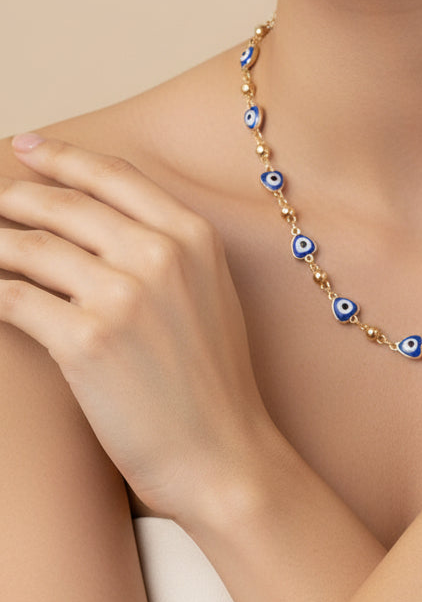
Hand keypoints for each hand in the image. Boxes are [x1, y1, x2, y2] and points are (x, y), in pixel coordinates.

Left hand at [0, 137, 275, 517]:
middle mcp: (159, 256)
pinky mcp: (85, 341)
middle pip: (63, 206)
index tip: (26, 147)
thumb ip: (166, 250)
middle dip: (14, 200)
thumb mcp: (209, 295)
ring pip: (29, 248)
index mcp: (193, 238)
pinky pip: (14, 298)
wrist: (222, 454)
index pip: (113, 177)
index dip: (61, 157)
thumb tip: (97, 223)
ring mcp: (122, 296)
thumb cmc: (212, 383)